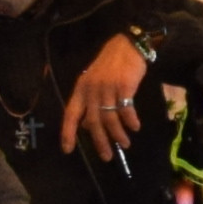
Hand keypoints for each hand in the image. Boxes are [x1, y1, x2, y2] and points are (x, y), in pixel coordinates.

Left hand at [61, 31, 153, 159]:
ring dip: (118, 134)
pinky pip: (126, 110)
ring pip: (110, 118)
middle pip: (93, 122)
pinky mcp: (124, 86)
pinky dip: (131, 121)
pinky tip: (135, 127)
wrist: (126, 46)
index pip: (70, 115)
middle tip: (106, 156)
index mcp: (81, 90)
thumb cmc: (110, 66)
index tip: (67, 150)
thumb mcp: (93, 82)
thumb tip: (88, 125)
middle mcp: (92, 90)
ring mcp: (108, 88)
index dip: (67, 133)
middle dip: (100, 142)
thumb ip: (89, 103)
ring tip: (125, 144)